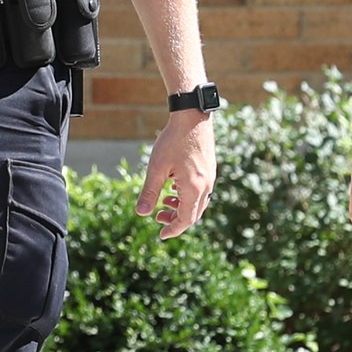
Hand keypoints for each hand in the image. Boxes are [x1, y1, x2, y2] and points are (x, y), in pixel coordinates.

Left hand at [136, 108, 216, 238]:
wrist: (192, 116)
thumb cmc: (173, 141)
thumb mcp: (157, 168)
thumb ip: (150, 192)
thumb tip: (141, 214)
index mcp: (194, 188)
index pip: (186, 219)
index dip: (173, 229)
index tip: (161, 234)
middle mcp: (206, 186)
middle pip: (194, 213)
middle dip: (176, 220)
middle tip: (159, 218)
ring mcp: (210, 177)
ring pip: (198, 202)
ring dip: (181, 207)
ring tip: (164, 203)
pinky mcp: (209, 168)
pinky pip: (200, 191)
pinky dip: (187, 196)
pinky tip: (174, 188)